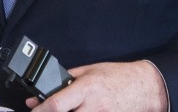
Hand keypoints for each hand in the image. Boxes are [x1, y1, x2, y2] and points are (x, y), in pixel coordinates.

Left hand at [25, 60, 167, 111]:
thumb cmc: (118, 76)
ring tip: (63, 110)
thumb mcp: (89, 70)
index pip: (57, 104)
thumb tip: (46, 89)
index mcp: (86, 88)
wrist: (145, 87)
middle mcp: (94, 106)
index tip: (32, 110)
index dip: (41, 110)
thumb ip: (67, 79)